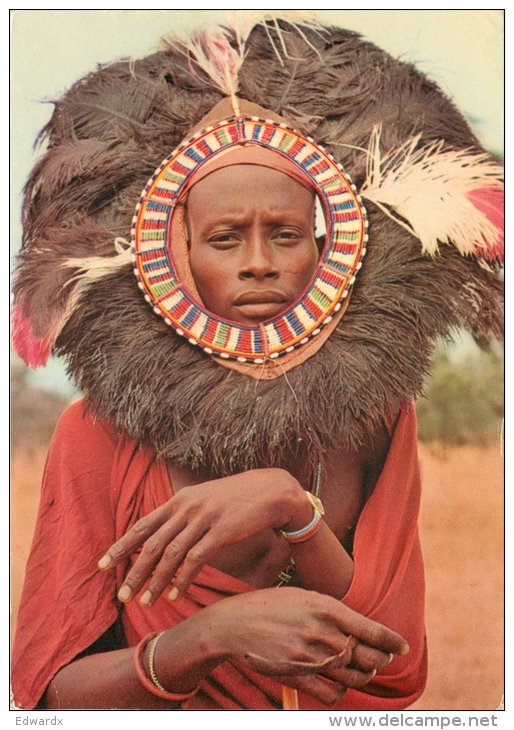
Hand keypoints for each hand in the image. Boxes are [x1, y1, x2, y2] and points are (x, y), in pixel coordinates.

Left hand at [98, 469, 307, 604]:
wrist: (272, 490)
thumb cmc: (238, 498)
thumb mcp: (205, 499)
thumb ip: (183, 514)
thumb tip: (163, 534)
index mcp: (180, 499)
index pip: (143, 524)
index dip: (121, 546)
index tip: (102, 565)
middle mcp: (187, 507)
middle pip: (151, 543)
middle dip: (133, 571)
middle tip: (121, 595)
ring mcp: (204, 518)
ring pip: (171, 554)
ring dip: (156, 581)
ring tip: (145, 602)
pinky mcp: (222, 531)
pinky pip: (196, 559)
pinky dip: (183, 580)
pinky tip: (176, 596)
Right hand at [208, 587, 408, 704]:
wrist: (235, 623)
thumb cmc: (270, 605)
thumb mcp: (304, 597)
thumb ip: (331, 611)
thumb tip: (357, 627)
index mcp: (326, 607)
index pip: (372, 630)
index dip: (393, 641)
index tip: (404, 647)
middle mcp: (323, 633)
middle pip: (369, 657)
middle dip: (380, 659)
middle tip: (381, 658)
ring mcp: (311, 657)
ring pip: (356, 677)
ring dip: (364, 675)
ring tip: (362, 669)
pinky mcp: (299, 677)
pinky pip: (334, 694)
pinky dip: (342, 691)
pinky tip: (339, 683)